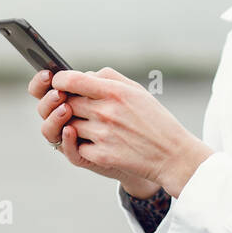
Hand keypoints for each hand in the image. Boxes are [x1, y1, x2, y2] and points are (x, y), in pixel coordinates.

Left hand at [27, 69, 160, 196]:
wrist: (173, 155)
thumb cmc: (155, 120)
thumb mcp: (137, 91)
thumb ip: (108, 78)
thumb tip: (83, 76)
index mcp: (115, 92)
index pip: (71, 80)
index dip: (59, 80)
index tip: (59, 83)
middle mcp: (106, 112)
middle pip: (66, 103)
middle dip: (67, 104)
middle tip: (76, 106)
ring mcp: (102, 135)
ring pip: (68, 125)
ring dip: (74, 125)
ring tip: (91, 125)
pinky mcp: (101, 156)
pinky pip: (76, 147)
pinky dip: (82, 144)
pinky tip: (97, 142)